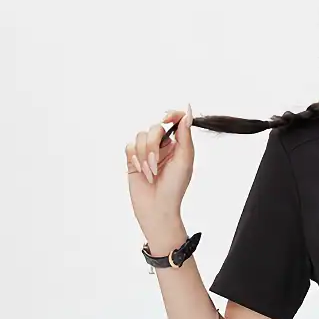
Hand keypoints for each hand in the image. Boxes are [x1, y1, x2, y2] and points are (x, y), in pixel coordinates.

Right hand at [125, 105, 194, 234]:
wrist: (156, 207)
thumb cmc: (174, 187)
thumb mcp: (184, 160)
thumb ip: (185, 135)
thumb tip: (188, 111)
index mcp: (179, 145)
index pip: (175, 120)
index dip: (171, 115)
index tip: (166, 119)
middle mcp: (163, 145)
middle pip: (154, 128)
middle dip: (154, 147)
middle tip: (156, 166)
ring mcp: (147, 151)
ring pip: (140, 137)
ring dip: (144, 156)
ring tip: (150, 173)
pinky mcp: (133, 158)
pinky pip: (129, 146)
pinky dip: (135, 159)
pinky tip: (141, 172)